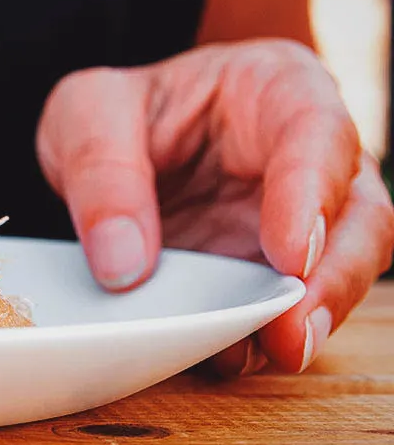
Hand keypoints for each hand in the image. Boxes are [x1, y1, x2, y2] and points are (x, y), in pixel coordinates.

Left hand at [36, 38, 393, 374]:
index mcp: (276, 89)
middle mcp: (309, 155)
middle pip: (358, 215)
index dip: (312, 195)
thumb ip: (102, 173)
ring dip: (307, 317)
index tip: (290, 255)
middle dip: (333, 277)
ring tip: (268, 352)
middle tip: (292, 329)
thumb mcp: (86, 113)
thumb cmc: (115, 111)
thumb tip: (124, 266)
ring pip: (338, 271)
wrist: (103, 146)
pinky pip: (286, 309)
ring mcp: (300, 220)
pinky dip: (262, 336)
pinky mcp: (272, 272)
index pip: (318, 132)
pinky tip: (229, 355)